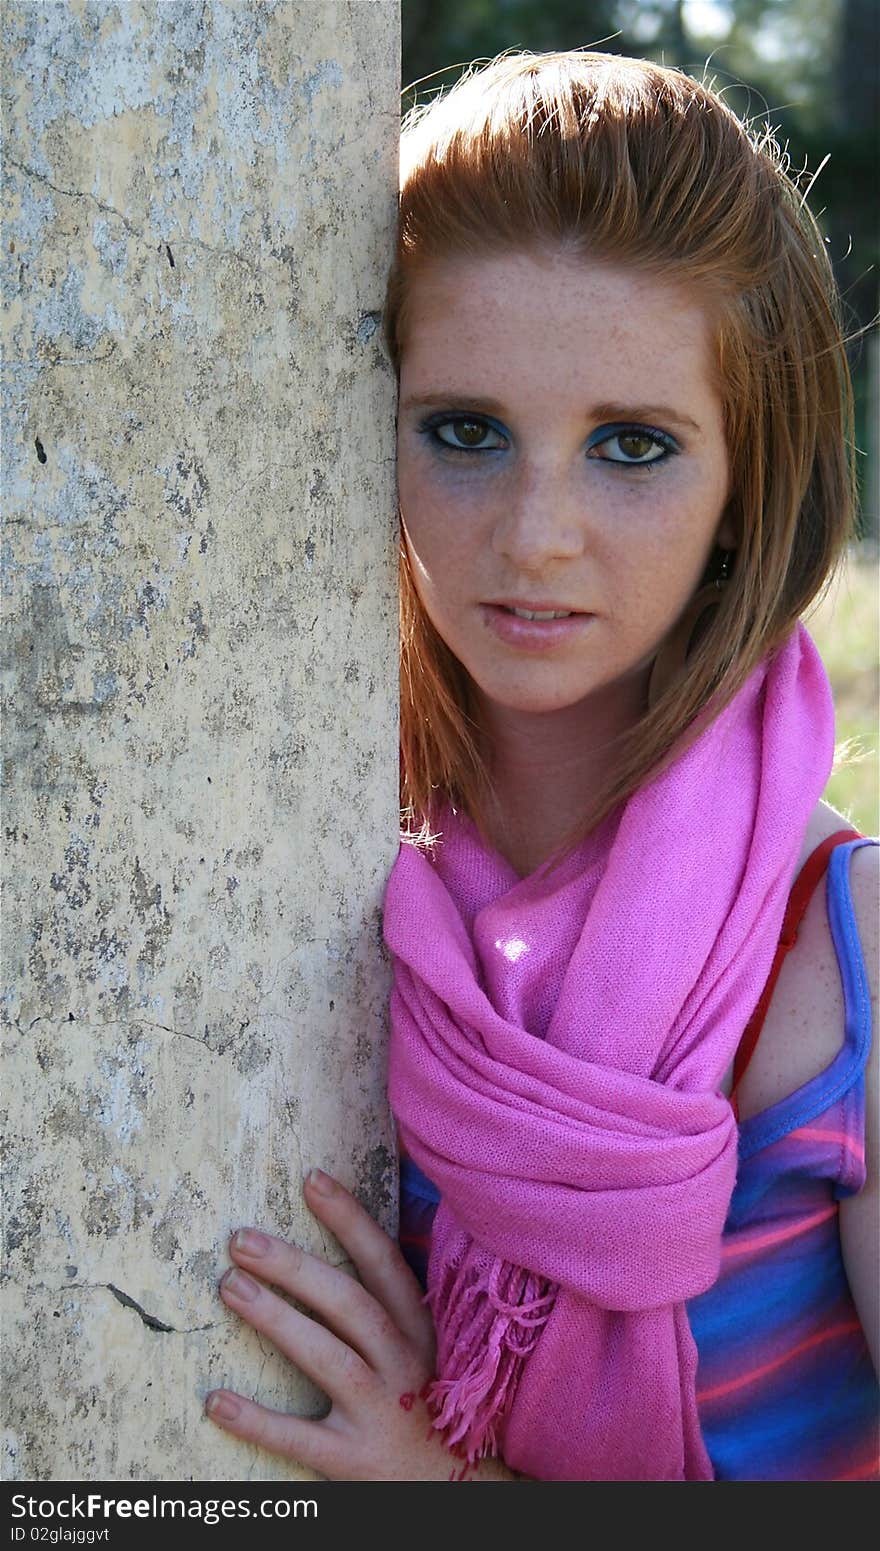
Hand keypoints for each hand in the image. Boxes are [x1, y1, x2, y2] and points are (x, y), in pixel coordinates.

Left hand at [204, 1168, 475, 1479]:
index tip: (311, 1178)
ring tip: (230, 1286)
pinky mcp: (355, 1460)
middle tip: (242, 1239)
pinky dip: (258, 1419)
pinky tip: (217, 1400)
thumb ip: (385, 1304)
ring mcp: (381, 1412)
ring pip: (328, 1357)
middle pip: (349, 1303)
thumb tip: (327, 1247)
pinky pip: (301, 1438)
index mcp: (421, 1329)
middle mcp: (405, 1364)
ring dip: (278, 1318)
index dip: (350, 1218)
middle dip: (295, 1265)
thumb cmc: (424, 1404)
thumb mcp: (420, 1346)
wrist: (455, 1490)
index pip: (385, 1262)